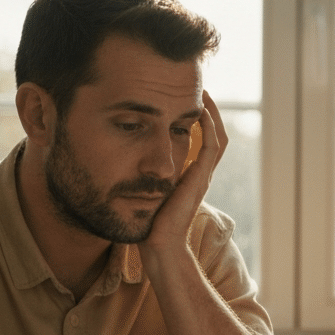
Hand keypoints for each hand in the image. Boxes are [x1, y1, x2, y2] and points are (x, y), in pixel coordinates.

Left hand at [146, 91, 227, 249]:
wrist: (159, 246)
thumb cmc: (149, 225)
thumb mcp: (145, 193)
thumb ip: (141, 178)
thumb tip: (116, 160)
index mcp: (189, 177)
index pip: (202, 142)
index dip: (198, 120)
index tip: (184, 99)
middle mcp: (200, 174)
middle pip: (215, 135)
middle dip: (208, 111)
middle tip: (196, 88)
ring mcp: (203, 175)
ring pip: (217, 136)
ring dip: (211, 112)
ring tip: (202, 92)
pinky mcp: (200, 178)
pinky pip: (212, 145)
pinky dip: (209, 125)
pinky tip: (200, 108)